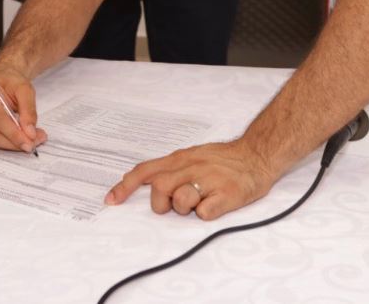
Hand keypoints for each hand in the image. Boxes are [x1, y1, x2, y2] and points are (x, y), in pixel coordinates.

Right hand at [0, 66, 48, 152]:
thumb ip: (28, 109)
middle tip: (31, 144)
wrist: (3, 79)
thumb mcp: (25, 88)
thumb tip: (30, 132)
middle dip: (13, 141)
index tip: (30, 139)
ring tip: (27, 142)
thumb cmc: (11, 83)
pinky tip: (16, 139)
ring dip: (9, 145)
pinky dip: (4, 143)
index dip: (14, 131)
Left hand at [104, 140, 277, 220]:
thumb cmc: (223, 159)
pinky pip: (205, 212)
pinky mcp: (227, 195)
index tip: (111, 201)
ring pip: (181, 201)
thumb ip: (168, 167)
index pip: (145, 171)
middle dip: (162, 204)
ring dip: (186, 208)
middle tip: (176, 206)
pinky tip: (214, 206)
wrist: (257, 154)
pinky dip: (205, 214)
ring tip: (201, 202)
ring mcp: (209, 181)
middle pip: (160, 188)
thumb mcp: (192, 155)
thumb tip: (141, 178)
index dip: (125, 186)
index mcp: (180, 158)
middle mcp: (192, 167)